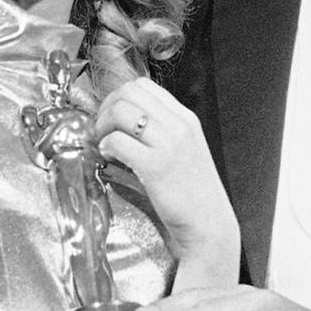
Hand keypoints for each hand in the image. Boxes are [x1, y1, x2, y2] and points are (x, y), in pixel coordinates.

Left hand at [93, 79, 238, 282]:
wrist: (209, 224)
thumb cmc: (192, 193)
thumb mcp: (183, 151)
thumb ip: (161, 132)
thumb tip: (122, 121)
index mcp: (185, 118)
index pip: (143, 85)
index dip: (118, 97)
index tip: (112, 117)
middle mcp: (179, 125)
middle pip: (128, 92)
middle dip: (106, 108)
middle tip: (101, 130)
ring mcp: (169, 144)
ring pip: (121, 110)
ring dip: (103, 125)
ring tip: (103, 144)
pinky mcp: (156, 166)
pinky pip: (117, 141)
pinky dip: (105, 146)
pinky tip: (108, 157)